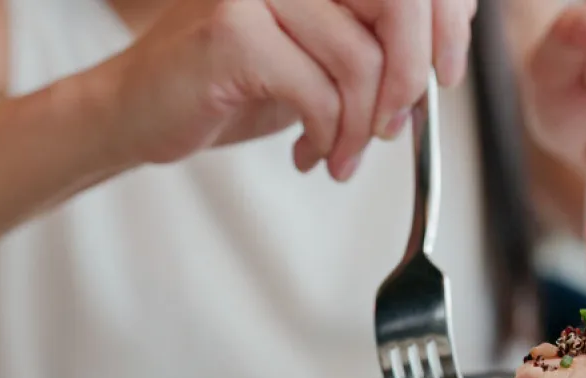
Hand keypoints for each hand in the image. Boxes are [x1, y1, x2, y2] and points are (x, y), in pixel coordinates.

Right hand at [96, 0, 476, 180]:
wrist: (140, 112)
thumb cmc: (233, 84)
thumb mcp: (321, 58)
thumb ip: (375, 42)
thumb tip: (445, 49)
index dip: (446, 23)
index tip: (446, 77)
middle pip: (398, 4)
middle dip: (409, 80)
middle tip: (395, 128)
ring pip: (361, 61)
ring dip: (363, 127)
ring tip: (342, 153)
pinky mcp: (234, 32)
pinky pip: (320, 93)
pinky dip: (329, 136)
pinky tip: (312, 154)